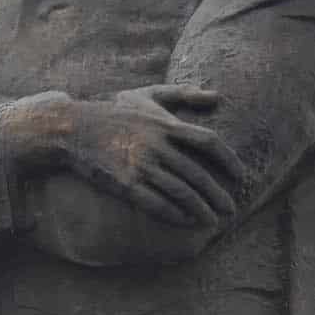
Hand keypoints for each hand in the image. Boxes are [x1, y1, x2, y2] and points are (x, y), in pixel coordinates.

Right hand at [40, 85, 241, 227]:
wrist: (74, 129)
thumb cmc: (114, 111)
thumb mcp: (148, 94)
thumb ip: (184, 93)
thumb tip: (218, 98)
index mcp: (165, 124)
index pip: (207, 142)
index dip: (228, 160)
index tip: (240, 175)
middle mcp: (156, 145)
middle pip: (197, 174)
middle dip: (218, 194)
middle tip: (232, 208)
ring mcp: (140, 166)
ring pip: (180, 192)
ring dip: (200, 209)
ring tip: (213, 220)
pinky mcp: (125, 184)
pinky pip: (156, 203)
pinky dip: (174, 214)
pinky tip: (187, 221)